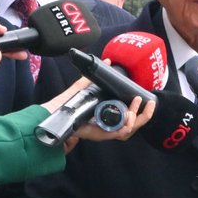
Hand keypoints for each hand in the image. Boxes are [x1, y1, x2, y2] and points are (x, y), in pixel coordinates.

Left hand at [41, 76, 156, 150]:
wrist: (47, 116)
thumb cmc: (60, 107)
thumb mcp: (78, 90)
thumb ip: (90, 78)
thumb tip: (106, 63)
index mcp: (102, 118)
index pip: (126, 118)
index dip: (139, 112)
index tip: (145, 100)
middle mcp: (104, 127)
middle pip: (131, 126)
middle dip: (144, 116)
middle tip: (150, 104)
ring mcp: (102, 132)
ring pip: (128, 130)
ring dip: (137, 118)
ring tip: (138, 105)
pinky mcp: (98, 134)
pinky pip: (117, 133)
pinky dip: (126, 124)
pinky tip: (130, 114)